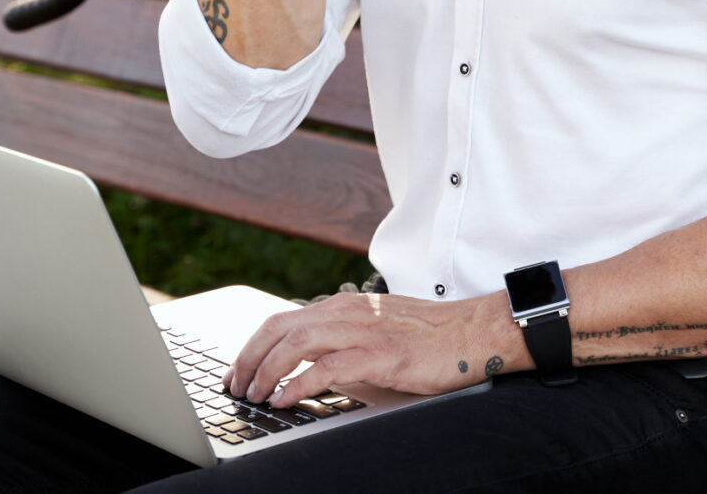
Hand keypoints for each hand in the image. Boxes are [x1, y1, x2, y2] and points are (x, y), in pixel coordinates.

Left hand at [222, 290, 512, 407]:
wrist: (472, 332)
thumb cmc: (427, 337)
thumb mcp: (374, 334)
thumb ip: (341, 347)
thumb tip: (305, 373)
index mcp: (343, 306)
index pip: (282, 320)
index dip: (253, 345)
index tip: (238, 370)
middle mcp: (346, 312)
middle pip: (279, 328)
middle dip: (248, 358)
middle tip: (235, 386)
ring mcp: (362, 331)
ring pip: (296, 343)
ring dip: (266, 371)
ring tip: (254, 394)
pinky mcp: (379, 354)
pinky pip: (327, 367)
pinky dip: (299, 384)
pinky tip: (286, 399)